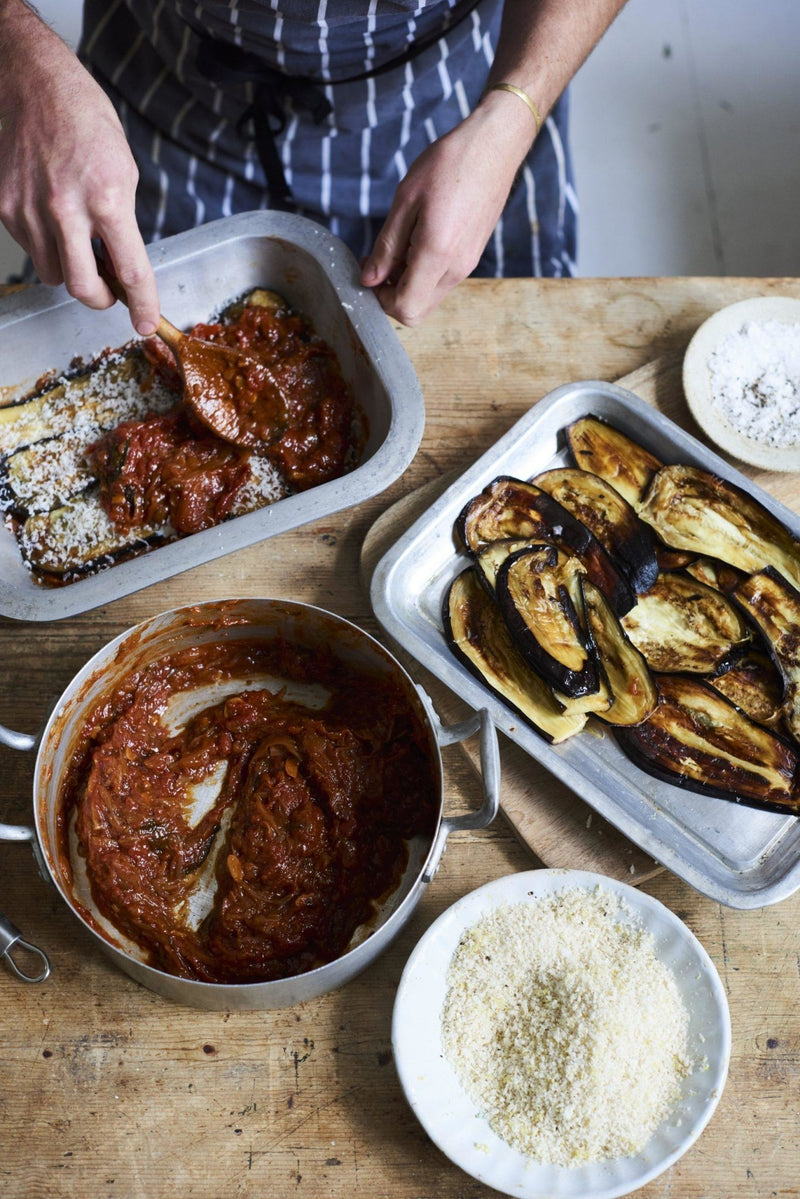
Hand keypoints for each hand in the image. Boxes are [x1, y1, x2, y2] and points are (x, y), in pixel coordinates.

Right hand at [0, 6, 159, 333]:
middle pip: (84, 288)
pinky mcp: (5, 207)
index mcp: (108, 199)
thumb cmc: (87, 123)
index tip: (146, 322)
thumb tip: (121, 266)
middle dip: (101, 298)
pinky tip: (53, 216)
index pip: (131, 271)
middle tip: (110, 291)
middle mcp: (66, 209)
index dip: (142, 305)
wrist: (37, 85)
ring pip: (54, 273)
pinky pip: (32, 249)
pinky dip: (47, 245)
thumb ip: (123, 224)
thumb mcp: (125, 172)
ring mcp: (30, 210)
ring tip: (79, 239)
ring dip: (71, 269)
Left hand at [360, 93, 534, 324]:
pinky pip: (441, 281)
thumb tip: (369, 279)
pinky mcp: (471, 257)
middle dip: (391, 295)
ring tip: (398, 245)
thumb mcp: (406, 200)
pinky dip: (422, 273)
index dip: (380, 299)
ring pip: (428, 298)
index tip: (369, 272)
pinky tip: (416, 241)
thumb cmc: (449, 164)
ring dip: (406, 283)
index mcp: (437, 254)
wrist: (493, 147)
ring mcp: (467, 265)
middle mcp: (456, 268)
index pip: (405, 307)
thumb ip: (387, 246)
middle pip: (417, 311)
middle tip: (379, 262)